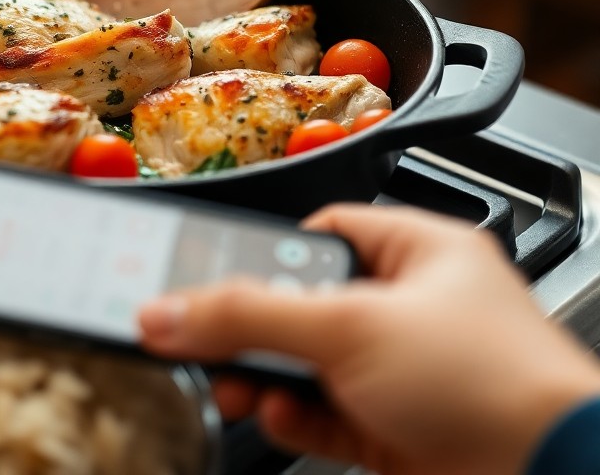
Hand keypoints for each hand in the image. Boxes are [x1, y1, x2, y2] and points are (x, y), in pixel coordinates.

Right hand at [137, 204, 599, 474]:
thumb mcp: (349, 327)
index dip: (265, 250)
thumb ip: (248, 315)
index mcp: (419, 254)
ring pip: (309, 366)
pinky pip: (325, 416)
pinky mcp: (398, 432)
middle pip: (304, 305)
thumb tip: (171, 310)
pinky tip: (278, 414)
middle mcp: (413, 310)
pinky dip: (294, 417)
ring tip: (233, 384)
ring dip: (265, 377)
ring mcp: (406, 376)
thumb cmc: (494, 384)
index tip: (211, 272)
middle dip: (255, 329)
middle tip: (206, 335)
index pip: (323, 232)